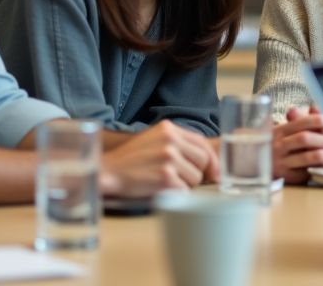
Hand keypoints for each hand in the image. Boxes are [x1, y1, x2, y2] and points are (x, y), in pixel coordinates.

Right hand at [100, 121, 217, 196]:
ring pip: (196, 178)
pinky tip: (159, 189)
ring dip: (184, 185)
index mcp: (169, 129)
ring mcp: (169, 158)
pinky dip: (176, 195)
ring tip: (163, 182)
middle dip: (196, 174)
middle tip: (178, 179)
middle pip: (204, 161)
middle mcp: (171, 140)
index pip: (202, 143)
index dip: (211, 161)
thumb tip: (211, 165)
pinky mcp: (165, 177)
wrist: (108, 172)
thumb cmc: (132, 160)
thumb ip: (180, 145)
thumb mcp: (155, 140)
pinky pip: (185, 191)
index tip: (213, 173)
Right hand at [273, 105, 322, 183]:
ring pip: (308, 157)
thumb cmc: (276, 146)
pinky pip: (307, 172)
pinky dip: (321, 168)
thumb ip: (300, 120)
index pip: (300, 122)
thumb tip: (316, 106)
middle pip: (304, 138)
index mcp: (280, 131)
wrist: (254, 166)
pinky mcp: (287, 177)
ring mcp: (281, 163)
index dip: (316, 120)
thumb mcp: (284, 131)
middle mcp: (278, 146)